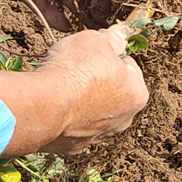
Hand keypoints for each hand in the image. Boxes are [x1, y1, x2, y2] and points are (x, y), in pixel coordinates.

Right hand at [0, 22, 147, 154]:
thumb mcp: (96, 41)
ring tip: (60, 87)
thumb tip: (122, 34)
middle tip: (74, 68)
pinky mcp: (73, 147)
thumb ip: (113, 38)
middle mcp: (124, 120)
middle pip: (112, 92)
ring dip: (81, 100)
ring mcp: (99, 137)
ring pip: (92, 111)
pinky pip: (72, 127)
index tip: (92, 52)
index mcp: (137, 94)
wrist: (44, 107)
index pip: (128, 67)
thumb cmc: (75, 71)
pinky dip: (65, 117)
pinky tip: (52, 106)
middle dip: (96, 80)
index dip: (109, 55)